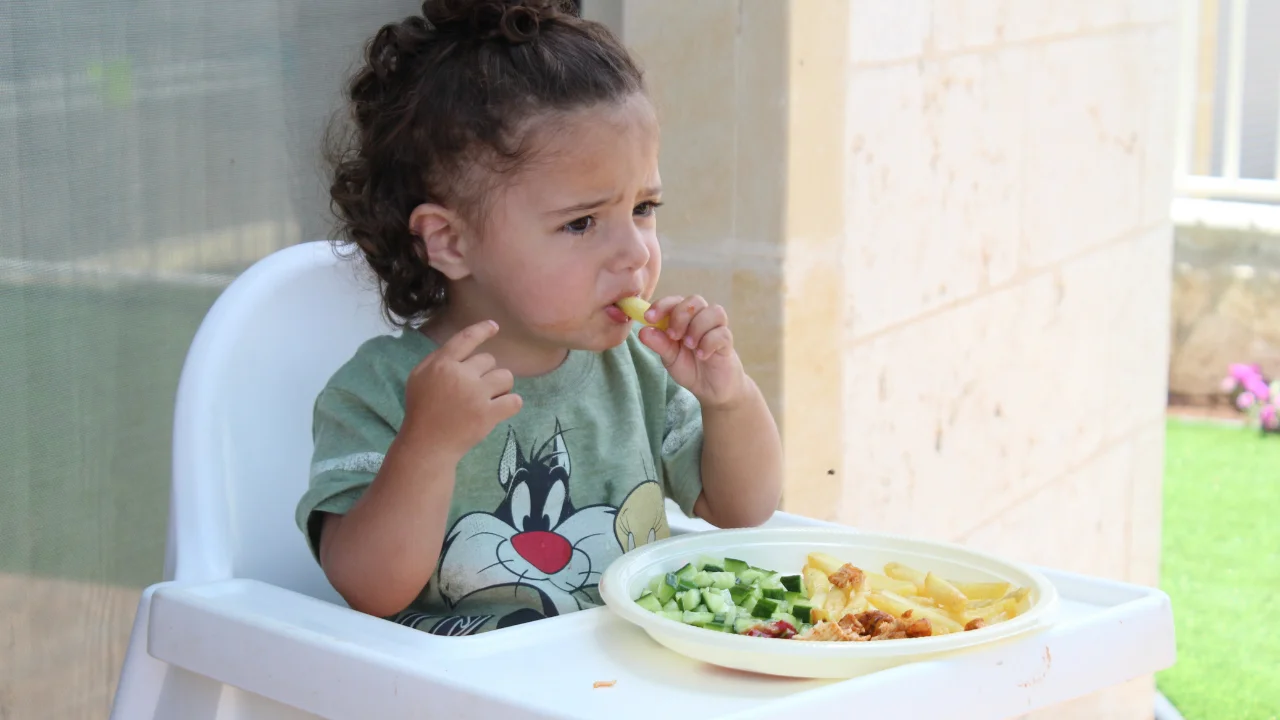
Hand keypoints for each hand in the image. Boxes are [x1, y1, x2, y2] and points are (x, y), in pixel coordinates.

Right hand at [400, 320, 521, 458]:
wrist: (427, 444)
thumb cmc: (421, 410)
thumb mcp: (419, 377)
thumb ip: (438, 359)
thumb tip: (463, 348)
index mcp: (442, 364)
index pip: (466, 338)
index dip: (482, 330)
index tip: (494, 326)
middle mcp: (460, 375)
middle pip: (489, 360)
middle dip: (485, 372)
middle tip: (474, 389)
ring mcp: (476, 395)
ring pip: (506, 376)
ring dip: (501, 386)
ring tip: (490, 398)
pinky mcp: (488, 414)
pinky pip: (514, 400)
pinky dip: (511, 403)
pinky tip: (502, 408)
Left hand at [638, 295, 746, 408]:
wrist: (711, 389)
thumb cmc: (690, 368)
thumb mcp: (669, 358)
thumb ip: (659, 344)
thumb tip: (642, 331)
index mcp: (683, 319)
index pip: (674, 301)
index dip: (662, 305)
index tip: (649, 318)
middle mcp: (700, 319)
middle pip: (695, 300)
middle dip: (681, 315)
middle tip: (673, 336)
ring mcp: (716, 329)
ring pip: (713, 311)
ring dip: (698, 327)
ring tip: (690, 346)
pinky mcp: (727, 342)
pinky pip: (722, 333)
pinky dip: (709, 343)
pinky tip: (702, 356)